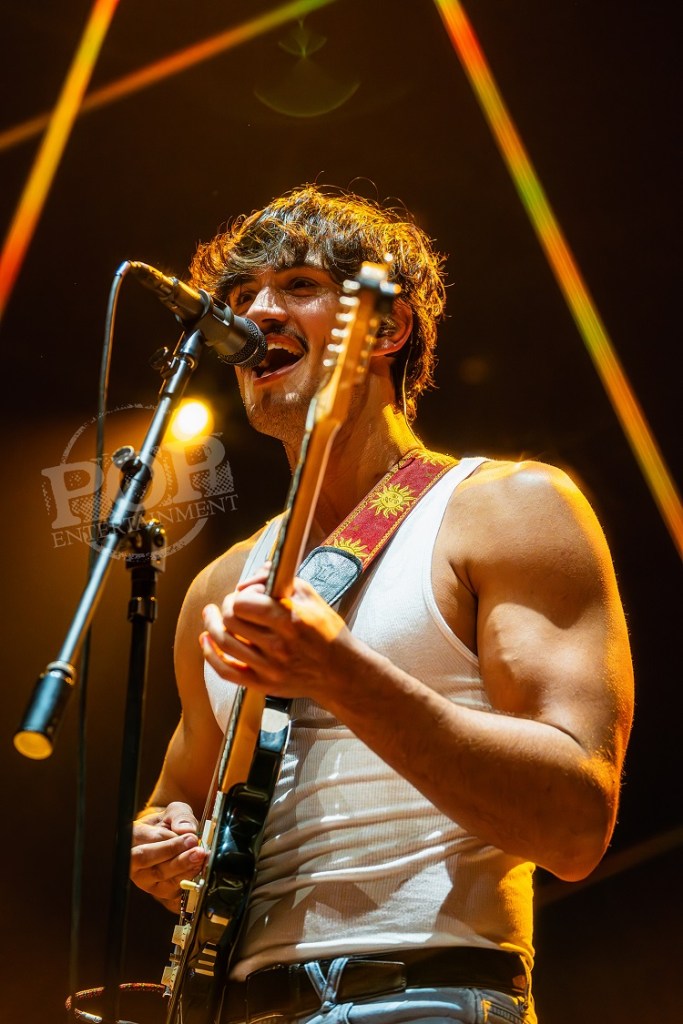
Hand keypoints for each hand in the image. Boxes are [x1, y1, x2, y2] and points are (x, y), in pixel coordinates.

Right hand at [130, 801, 207, 911]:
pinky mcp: (157, 891)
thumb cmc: (168, 824)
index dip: (167, 840)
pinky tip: (198, 867)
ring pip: (160, 876)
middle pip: (147, 860)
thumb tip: (186, 829)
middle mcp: (132, 860)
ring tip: (200, 857)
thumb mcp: (174, 812)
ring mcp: (144, 878)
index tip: (190, 837)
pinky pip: (171, 889)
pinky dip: (187, 879)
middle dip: (174, 856)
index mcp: (131, 837)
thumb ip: (179, 816)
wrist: (170, 839)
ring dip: (183, 868)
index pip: (144, 839)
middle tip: (197, 850)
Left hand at [200, 565, 349, 701]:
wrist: (341, 672)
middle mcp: (278, 645)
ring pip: (224, 643)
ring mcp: (269, 668)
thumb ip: (281, 582)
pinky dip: (210, 654)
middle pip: (231, 621)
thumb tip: (252, 579)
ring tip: (210, 615)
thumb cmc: (327, 632)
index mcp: (291, 620)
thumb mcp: (312, 598)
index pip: (246, 603)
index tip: (246, 594)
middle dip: (225, 607)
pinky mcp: (263, 684)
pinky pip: (226, 671)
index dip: (241, 595)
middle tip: (230, 603)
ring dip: (211, 625)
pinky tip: (205, 640)